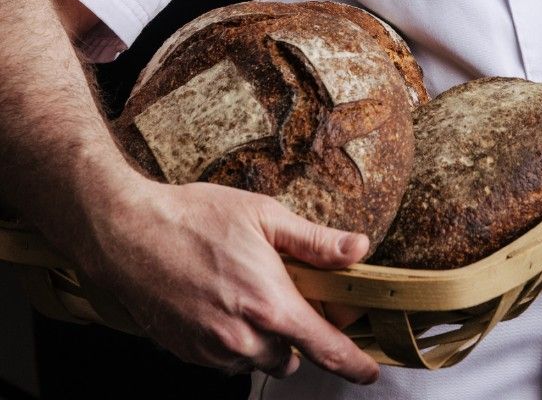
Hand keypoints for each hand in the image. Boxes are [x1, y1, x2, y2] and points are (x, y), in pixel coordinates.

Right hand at [77, 175, 378, 382]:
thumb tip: (357, 249)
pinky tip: (222, 301)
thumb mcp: (263, 215)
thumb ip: (314, 240)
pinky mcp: (189, 354)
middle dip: (297, 331)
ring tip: (248, 290)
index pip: (325, 347)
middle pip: (292, 355)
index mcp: (269, 303)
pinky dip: (235, 338)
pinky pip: (228, 359)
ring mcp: (214, 350)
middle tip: (287, 291)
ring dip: (265, 336)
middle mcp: (244, 337)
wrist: (128, 235)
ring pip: (259, 359)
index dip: (352, 363)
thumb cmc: (195, 218)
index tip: (369, 371)